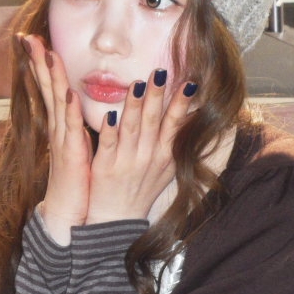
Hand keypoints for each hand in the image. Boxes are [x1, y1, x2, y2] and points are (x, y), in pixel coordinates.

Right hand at [20, 34, 91, 243]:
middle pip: (46, 86)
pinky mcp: (71, 153)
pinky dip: (68, 108)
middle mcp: (57, 126)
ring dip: (52, 77)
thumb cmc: (77, 178)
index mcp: (60, 123)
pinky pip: (70, 126)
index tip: (34, 39)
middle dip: (38, 61)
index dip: (42, 63)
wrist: (69, 210)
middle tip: (28, 36)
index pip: (49, 85)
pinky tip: (67, 92)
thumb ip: (78, 122)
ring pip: (55, 100)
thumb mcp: (79, 143)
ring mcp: (62, 138)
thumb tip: (84, 102)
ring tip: (48, 53)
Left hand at [86, 70, 194, 224]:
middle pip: (153, 121)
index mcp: (164, 155)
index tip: (189, 82)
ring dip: (134, 105)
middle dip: (157, 96)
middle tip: (160, 72)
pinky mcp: (104, 167)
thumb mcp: (166, 168)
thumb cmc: (141, 190)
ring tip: (137, 84)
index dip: (181, 104)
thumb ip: (175, 141)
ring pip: (131, 127)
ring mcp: (126, 162)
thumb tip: (189, 115)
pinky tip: (110, 115)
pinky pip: (108, 144)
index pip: (175, 124)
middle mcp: (147, 157)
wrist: (117, 221)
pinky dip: (109, 130)